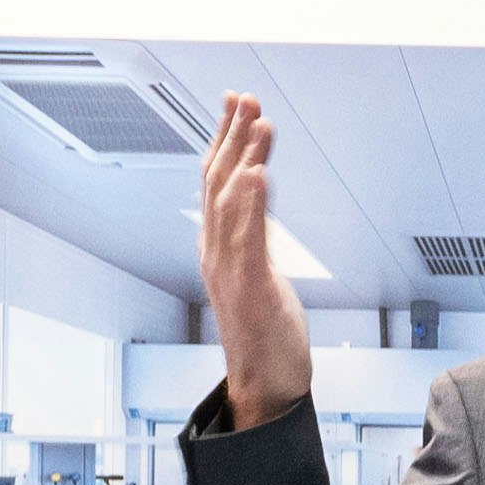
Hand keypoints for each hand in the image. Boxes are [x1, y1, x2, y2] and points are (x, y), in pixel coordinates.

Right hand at [194, 93, 309, 421]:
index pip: (217, 181)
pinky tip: (258, 176)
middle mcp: (218, 255)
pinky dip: (251, 205)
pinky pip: (248, 241)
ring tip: (258, 124)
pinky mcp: (251, 291)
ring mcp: (231, 273)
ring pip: (232, 204)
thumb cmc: (266, 335)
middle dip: (233, 136)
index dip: (225, 139)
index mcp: (219, 248)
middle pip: (219, 184)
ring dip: (244, 159)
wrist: (264, 386)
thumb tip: (254, 196)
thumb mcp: (260, 273)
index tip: (236, 103)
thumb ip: (254, 234)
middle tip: (246, 99)